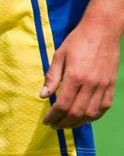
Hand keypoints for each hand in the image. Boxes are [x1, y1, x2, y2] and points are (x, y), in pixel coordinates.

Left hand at [40, 14, 119, 128]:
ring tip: (68, 123)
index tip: (47, 121)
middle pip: (76, 113)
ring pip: (91, 114)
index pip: (62, 105)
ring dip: (78, 123)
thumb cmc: (78, 41)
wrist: (103, 29)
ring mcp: (103, 85)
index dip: (53, 116)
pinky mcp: (111, 85)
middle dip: (63, 123)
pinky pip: (104, 107)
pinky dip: (94, 116)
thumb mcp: (59, 56)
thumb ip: (52, 77)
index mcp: (75, 77)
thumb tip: (43, 96)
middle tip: (55, 125)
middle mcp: (90, 84)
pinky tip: (85, 117)